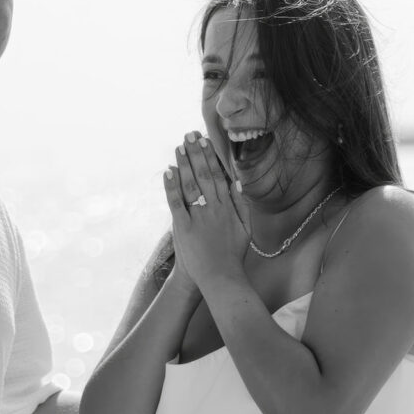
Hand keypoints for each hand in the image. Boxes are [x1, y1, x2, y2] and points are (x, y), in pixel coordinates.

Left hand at [163, 131, 250, 286]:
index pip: (218, 176)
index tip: (205, 141)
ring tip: (178, 147)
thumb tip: (236, 182)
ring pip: (190, 185)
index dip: (210, 157)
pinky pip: (176, 202)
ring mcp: (198, 217)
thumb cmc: (233, 255)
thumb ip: (241, 205)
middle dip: (196, 153)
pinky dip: (171, 186)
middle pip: (203, 175)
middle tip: (189, 135)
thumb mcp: (245, 229)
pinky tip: (168, 171)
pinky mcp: (183, 227)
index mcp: (228, 207)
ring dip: (183, 164)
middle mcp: (213, 208)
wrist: (221, 278)